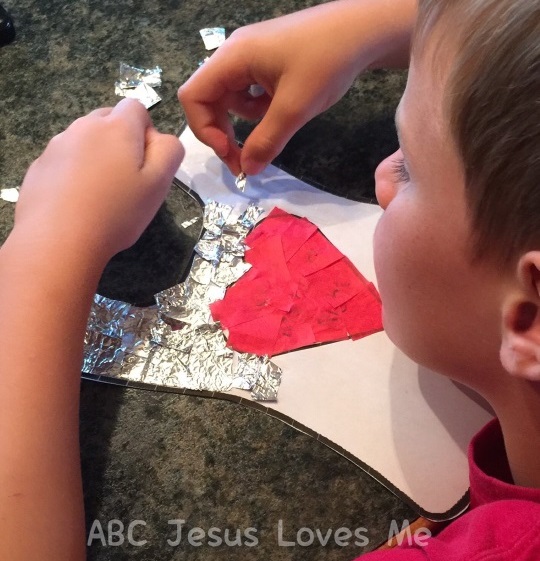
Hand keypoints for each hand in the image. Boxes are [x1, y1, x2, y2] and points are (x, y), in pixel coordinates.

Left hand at [14, 99, 183, 260]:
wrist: (59, 240)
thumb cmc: (117, 212)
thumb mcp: (159, 184)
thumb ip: (169, 151)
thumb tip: (160, 138)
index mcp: (117, 127)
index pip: (136, 107)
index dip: (147, 131)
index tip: (147, 163)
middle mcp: (84, 127)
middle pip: (109, 120)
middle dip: (122, 141)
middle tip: (127, 179)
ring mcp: (57, 145)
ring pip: (86, 139)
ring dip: (97, 156)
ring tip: (101, 194)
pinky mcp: (40, 166)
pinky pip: (65, 159)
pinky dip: (75, 172)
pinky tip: (79, 202)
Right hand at [178, 0, 414, 176]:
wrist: (362, 31)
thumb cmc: (327, 62)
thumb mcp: (295, 109)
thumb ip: (266, 142)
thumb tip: (247, 170)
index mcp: (232, 58)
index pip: (193, 97)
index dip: (205, 130)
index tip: (230, 153)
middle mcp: (234, 54)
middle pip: (208, 99)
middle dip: (222, 133)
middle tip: (243, 160)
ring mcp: (250, 57)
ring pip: (229, 99)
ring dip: (243, 122)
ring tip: (271, 129)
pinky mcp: (266, 62)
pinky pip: (249, 92)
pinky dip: (258, 110)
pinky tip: (280, 111)